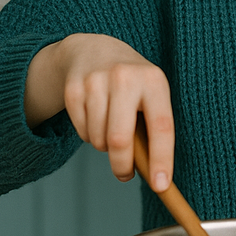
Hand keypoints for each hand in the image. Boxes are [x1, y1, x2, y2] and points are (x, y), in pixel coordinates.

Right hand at [26, 33, 172, 188]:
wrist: (94, 50)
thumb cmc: (131, 83)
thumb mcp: (150, 94)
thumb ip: (152, 127)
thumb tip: (154, 174)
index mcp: (154, 81)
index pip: (161, 126)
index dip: (161, 158)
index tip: (161, 185)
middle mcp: (125, 77)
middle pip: (119, 139)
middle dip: (122, 165)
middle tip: (125, 174)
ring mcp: (96, 81)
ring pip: (98, 139)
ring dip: (104, 147)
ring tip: (111, 130)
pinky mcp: (73, 88)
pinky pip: (81, 131)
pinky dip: (89, 135)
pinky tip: (95, 118)